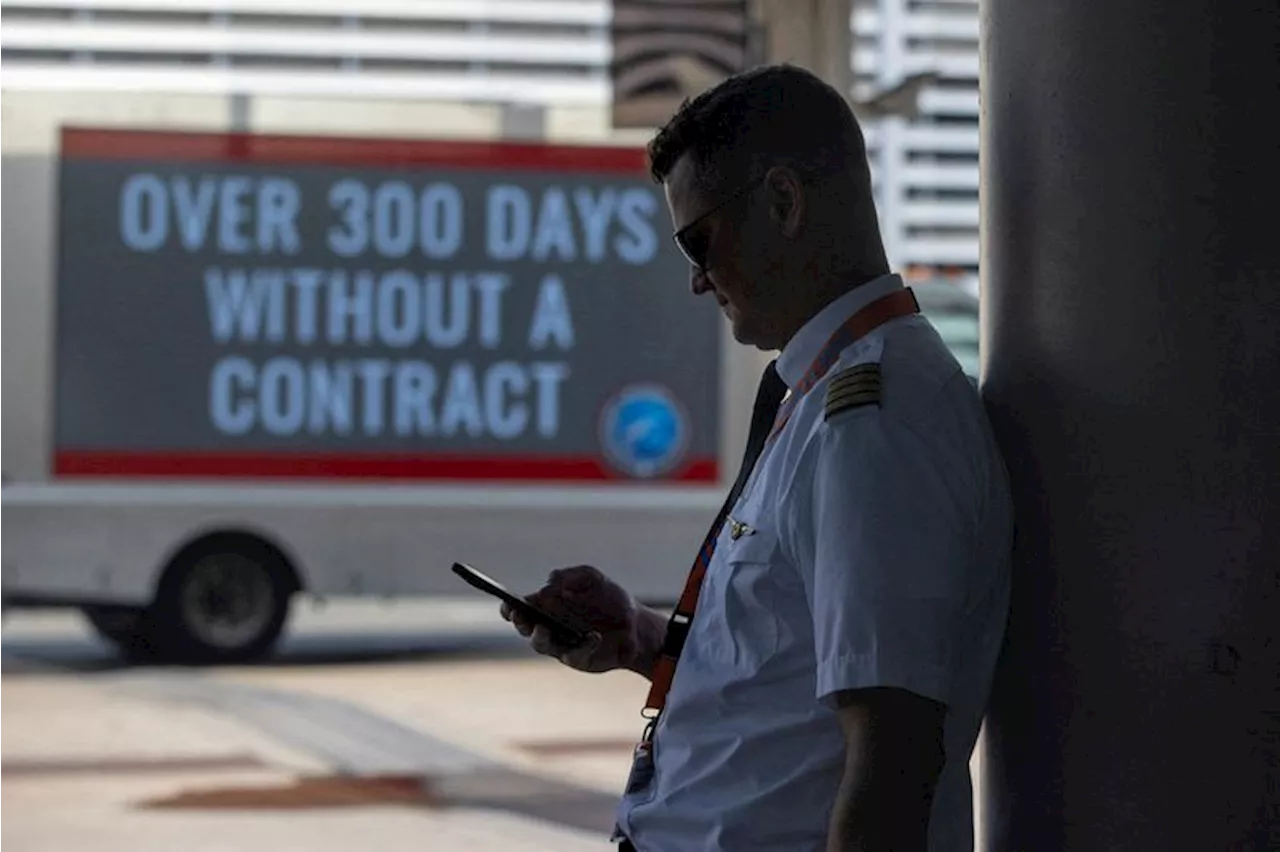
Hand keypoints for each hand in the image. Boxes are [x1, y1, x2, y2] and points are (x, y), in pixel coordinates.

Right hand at [500, 565, 661, 674]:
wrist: (636, 625)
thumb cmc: (610, 599)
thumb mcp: (593, 578)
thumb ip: (570, 575)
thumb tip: (548, 585)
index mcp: (548, 604)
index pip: (520, 607)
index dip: (510, 607)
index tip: (508, 603)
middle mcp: (550, 626)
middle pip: (525, 627)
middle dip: (520, 621)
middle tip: (521, 615)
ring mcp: (561, 644)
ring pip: (541, 644)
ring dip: (540, 636)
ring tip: (544, 628)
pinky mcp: (578, 659)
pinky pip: (573, 655)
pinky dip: (582, 645)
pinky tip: (594, 636)